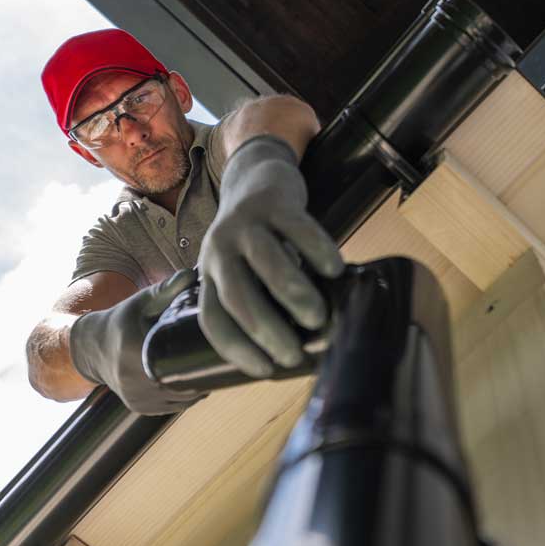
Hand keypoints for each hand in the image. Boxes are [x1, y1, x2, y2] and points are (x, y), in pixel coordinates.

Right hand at [69, 270, 206, 414]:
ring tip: (209, 367)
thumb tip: (193, 274)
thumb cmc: (122, 320)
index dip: (202, 360)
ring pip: (182, 398)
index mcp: (134, 351)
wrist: (91, 348)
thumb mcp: (141, 302)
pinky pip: (173, 406)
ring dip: (198, 385)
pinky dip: (186, 395)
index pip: (180, 363)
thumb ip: (167, 289)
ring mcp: (136, 398)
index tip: (217, 350)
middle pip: (185, 383)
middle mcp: (132, 380)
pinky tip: (193, 380)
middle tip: (222, 357)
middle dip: (205, 372)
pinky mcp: (139, 408)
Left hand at [198, 135, 343, 377]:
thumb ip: (265, 299)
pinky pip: (297, 228)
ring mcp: (245, 224)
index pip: (213, 318)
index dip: (236, 348)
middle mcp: (219, 250)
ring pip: (267, 261)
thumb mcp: (245, 269)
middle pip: (237, 294)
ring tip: (317, 318)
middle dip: (265, 330)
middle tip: (293, 355)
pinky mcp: (273, 203)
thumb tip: (303, 348)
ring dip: (293, 295)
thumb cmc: (258, 240)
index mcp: (210, 275)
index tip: (265, 370)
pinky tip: (334, 270)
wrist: (256, 175)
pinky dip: (317, 251)